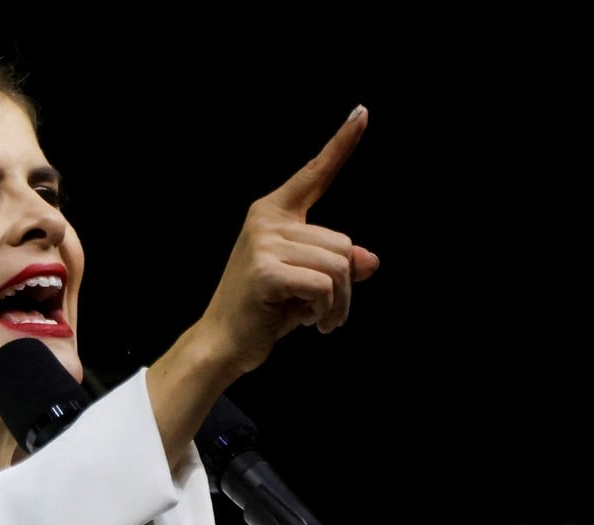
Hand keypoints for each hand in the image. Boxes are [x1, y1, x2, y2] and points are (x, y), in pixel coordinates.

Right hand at [201, 104, 379, 375]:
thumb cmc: (263, 311)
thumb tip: (370, 261)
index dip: (341, 144)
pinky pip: (325, 285)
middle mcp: (266, 220)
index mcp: (272, 214)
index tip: (362, 113)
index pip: (314, 174)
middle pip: (342, 242)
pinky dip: (326, 310)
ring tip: (318, 319)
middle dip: (345, 285)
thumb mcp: (307, 283)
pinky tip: (309, 322)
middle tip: (327, 312)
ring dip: (339, 302)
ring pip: (338, 265)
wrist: (223, 343)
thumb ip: (337, 265)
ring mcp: (263, 242)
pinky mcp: (266, 269)